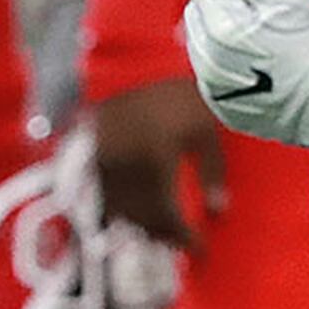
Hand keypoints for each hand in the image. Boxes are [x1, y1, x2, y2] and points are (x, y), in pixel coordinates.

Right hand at [92, 77, 225, 247]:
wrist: (140, 59)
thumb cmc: (184, 96)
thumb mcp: (206, 132)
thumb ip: (213, 172)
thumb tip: (220, 210)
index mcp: (152, 164)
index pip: (166, 215)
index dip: (183, 236)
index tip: (199, 248)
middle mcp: (122, 166)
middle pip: (139, 217)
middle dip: (161, 234)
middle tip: (180, 243)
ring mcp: (101, 158)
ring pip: (117, 207)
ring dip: (138, 223)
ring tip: (158, 228)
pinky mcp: (88, 147)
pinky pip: (100, 188)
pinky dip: (118, 203)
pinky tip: (131, 205)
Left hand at [183, 0, 308, 154]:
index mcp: (222, 30)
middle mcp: (211, 66)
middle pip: (200, 12)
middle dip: (228, 4)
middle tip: (271, 13)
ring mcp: (218, 92)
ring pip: (204, 43)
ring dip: (227, 34)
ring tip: (269, 41)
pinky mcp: (227, 111)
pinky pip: (214, 75)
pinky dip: (232, 64)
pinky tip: (263, 65)